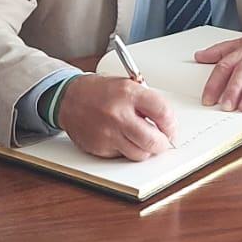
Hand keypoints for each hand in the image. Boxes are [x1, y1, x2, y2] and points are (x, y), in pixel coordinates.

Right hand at [56, 75, 177, 160]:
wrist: (69, 98)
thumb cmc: (99, 91)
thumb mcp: (126, 85)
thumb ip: (147, 101)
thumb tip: (167, 123)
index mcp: (129, 94)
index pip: (163, 113)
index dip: (172, 125)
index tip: (171, 129)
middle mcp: (118, 114)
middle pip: (154, 140)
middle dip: (163, 144)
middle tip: (163, 141)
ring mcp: (108, 133)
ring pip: (140, 154)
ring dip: (146, 150)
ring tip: (143, 141)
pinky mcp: (100, 147)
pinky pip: (123, 156)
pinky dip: (127, 151)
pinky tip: (123, 140)